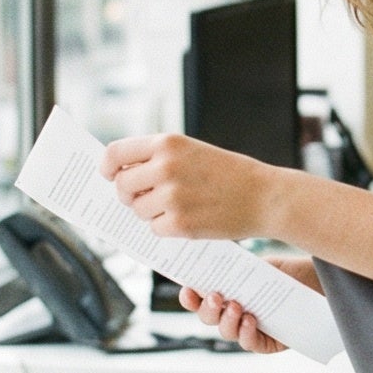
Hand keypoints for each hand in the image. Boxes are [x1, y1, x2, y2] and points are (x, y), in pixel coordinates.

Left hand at [101, 132, 269, 239]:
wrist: (265, 196)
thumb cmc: (230, 174)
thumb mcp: (193, 151)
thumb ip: (159, 158)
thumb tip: (120, 176)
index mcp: (168, 143)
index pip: (115, 153)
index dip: (107, 167)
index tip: (109, 175)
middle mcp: (166, 167)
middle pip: (121, 186)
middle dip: (129, 195)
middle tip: (147, 198)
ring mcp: (172, 196)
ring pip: (138, 210)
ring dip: (151, 213)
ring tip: (179, 206)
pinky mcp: (180, 223)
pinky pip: (155, 229)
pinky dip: (167, 228)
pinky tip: (189, 219)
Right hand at [177, 256, 318, 353]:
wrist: (319, 284)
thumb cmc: (288, 274)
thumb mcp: (261, 265)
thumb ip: (238, 269)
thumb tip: (213, 263)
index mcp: (227, 293)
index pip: (199, 299)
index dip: (190, 297)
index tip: (187, 289)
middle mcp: (234, 313)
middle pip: (208, 318)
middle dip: (207, 308)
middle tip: (215, 296)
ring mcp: (249, 329)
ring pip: (226, 332)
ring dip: (227, 320)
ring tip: (237, 306)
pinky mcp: (267, 343)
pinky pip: (249, 343)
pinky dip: (246, 333)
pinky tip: (251, 320)